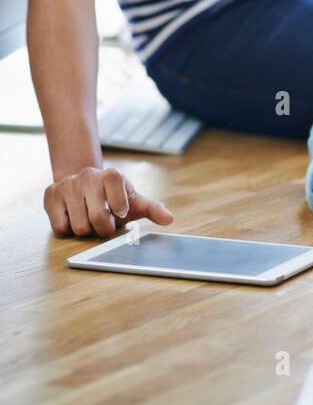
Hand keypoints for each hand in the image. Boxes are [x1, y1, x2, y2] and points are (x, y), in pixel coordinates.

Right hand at [44, 166, 173, 237]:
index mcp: (112, 175)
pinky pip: (60, 227)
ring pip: (78, 226)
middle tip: (104, 222)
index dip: (119, 211)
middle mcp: (88, 176)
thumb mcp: (134, 202)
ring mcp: (67, 184)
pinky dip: (68, 229)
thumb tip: (169, 219)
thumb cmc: (113, 199)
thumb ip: (152, 209)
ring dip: (86, 230)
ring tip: (88, 217)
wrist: (83, 186)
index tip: (119, 212)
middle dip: (103, 228)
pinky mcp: (50, 195)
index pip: (119, 200)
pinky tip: (73, 217)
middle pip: (97, 218)